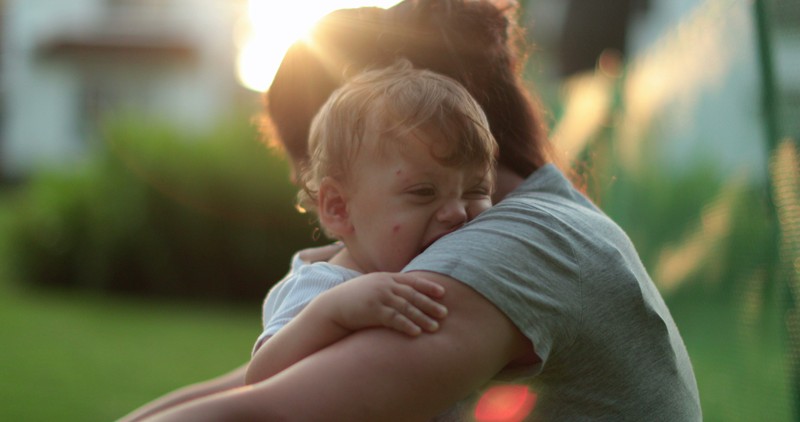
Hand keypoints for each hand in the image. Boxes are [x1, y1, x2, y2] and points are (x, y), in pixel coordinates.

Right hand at [316, 272, 447, 335]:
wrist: (332, 306)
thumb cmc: (354, 300)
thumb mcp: (372, 287)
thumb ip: (388, 288)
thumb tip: (405, 294)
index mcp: (386, 278)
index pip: (411, 281)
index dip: (428, 286)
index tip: (443, 293)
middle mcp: (384, 285)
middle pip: (412, 295)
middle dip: (430, 304)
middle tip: (445, 313)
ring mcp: (379, 297)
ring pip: (406, 307)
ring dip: (422, 317)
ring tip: (435, 327)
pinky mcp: (372, 310)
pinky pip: (394, 318)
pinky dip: (406, 325)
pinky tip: (416, 332)